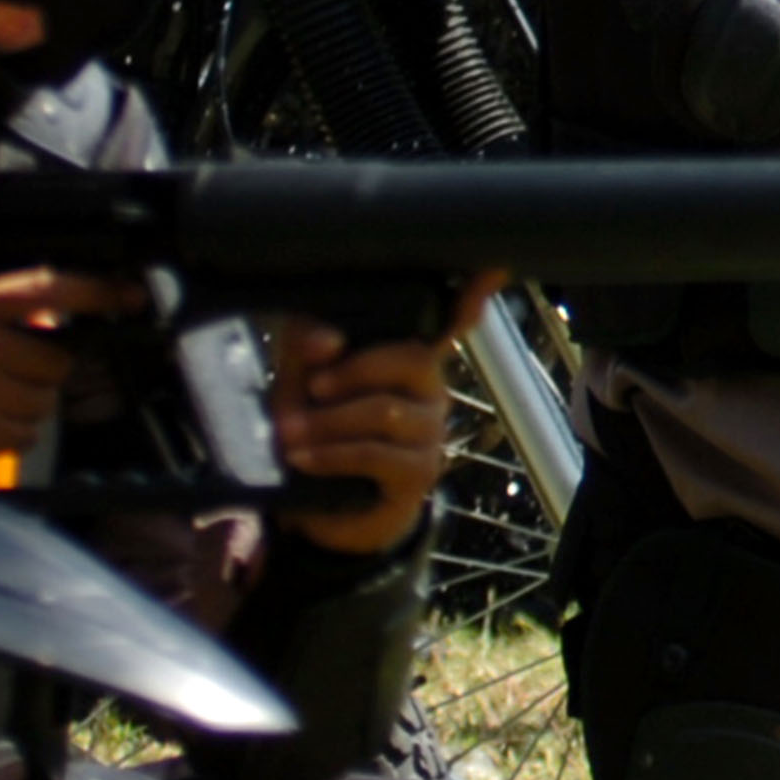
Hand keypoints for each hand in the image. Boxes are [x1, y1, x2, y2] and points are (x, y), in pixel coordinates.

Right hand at [0, 269, 144, 477]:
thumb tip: (51, 312)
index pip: (48, 287)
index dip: (97, 290)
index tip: (130, 295)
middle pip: (56, 359)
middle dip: (42, 370)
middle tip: (10, 374)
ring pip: (45, 399)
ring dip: (26, 404)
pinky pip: (26, 434)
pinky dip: (10, 434)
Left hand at [266, 277, 492, 558]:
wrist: (317, 510)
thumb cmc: (315, 431)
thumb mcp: (299, 384)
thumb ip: (306, 352)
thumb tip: (326, 341)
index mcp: (406, 359)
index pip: (449, 323)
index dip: (471, 297)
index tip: (491, 269)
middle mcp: (430, 389)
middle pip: (411, 359)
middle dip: (354, 369)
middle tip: (310, 386)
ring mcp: (429, 432)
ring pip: (386, 411)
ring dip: (328, 422)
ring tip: (288, 434)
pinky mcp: (418, 474)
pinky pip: (376, 454)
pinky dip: (331, 454)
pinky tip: (303, 457)